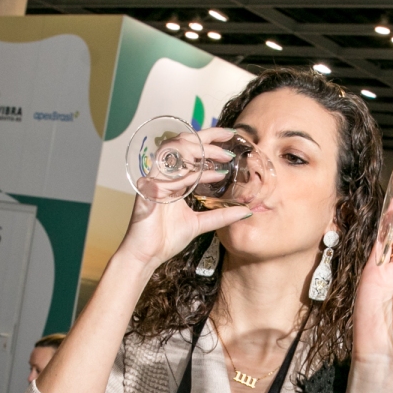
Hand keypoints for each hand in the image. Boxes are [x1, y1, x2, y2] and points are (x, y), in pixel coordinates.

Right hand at [111, 127, 250, 280]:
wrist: (146, 256)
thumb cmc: (166, 240)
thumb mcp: (200, 224)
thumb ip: (221, 216)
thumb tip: (246, 212)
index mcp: (173, 180)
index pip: (190, 152)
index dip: (209, 142)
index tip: (231, 141)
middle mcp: (164, 176)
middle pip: (183, 142)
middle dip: (207, 136)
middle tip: (229, 137)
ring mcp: (156, 180)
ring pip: (175, 150)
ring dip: (201, 149)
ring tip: (223, 155)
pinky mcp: (150, 191)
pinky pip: (173, 175)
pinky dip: (195, 174)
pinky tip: (215, 175)